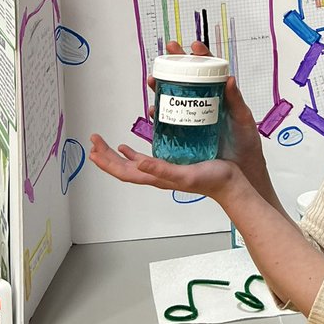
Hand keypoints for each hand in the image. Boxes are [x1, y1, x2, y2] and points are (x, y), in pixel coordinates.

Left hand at [88, 134, 236, 199]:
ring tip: (104, 144)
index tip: (94, 148)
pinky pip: (144, 159)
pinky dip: (132, 153)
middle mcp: (155, 175)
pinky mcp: (171, 164)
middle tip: (94, 139)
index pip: (123, 172)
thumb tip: (137, 163)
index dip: (107, 162)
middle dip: (106, 155)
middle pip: (122, 168)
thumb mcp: (184, 175)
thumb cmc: (211, 180)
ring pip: (131, 164)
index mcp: (155, 177)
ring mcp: (162, 171)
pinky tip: (130, 147)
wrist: (229, 183)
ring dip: (115, 155)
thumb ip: (161, 169)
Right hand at [149, 40, 265, 175]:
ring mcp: (194, 116)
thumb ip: (237, 101)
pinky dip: (159, 113)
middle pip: (187, 78)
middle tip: (167, 54)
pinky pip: (170, 119)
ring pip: (174, 96)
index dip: (200, 56)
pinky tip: (153, 110)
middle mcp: (205, 102)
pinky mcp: (186, 132)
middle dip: (175, 64)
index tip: (193, 46)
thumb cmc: (246, 142)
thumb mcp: (243, 119)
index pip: (209, 70)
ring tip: (153, 81)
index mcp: (220, 96)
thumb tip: (230, 79)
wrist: (242, 169)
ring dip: (161, 87)